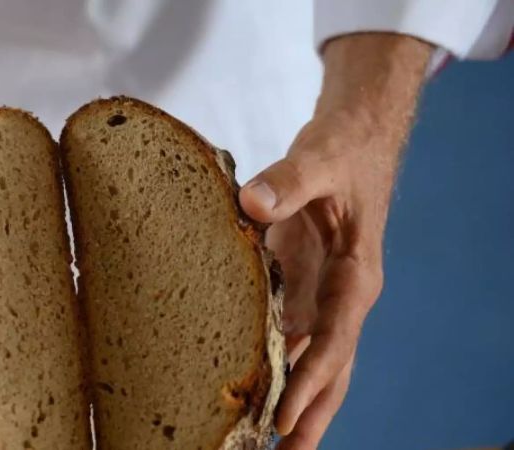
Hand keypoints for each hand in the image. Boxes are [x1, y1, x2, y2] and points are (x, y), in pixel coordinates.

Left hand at [239, 33, 433, 448]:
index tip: (284, 418)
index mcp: (357, 276)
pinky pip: (286, 332)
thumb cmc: (344, 149)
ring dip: (289, 396)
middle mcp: (341, 295)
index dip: (310, 381)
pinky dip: (270, 360)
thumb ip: (287, 180)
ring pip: (308, 358)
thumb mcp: (320, 158)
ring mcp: (321, 293)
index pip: (334, 341)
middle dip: (309, 415)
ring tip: (262, 439)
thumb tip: (250, 203)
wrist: (353, 136)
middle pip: (330, 368)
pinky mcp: (300, 282)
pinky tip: (246, 382)